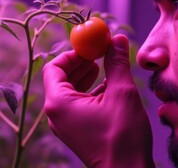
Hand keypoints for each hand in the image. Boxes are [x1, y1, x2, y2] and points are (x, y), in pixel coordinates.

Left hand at [43, 34, 153, 167]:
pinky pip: (78, 105)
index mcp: (59, 103)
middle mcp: (57, 115)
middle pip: (61, 79)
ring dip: (88, 77)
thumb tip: (116, 39)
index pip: (54, 67)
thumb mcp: (122, 92)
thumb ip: (116, 62)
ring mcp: (66, 126)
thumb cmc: (122, 137)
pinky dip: (91, 93)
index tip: (91, 47)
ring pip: (71, 92)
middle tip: (99, 54)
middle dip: (81, 64)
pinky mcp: (77, 132)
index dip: (73, 54)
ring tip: (107, 69)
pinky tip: (110, 88)